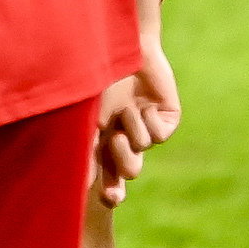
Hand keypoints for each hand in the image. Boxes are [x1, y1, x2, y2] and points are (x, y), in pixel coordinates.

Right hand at [93, 39, 180, 195]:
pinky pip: (159, 136)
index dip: (110, 190)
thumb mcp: (85, 119)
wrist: (120, 47)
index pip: (106, 173)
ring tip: (125, 111)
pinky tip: (143, 104)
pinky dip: (148, 121)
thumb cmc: (96, 81)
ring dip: (131, 131)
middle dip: (122, 163)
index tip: (111, 200)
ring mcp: (146, 126)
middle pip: (129, 170)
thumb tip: (82, 185)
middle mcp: (124, 134)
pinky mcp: (166, 118)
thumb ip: (84, 150)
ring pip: (142, 150)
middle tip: (115, 146)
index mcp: (101, 138)